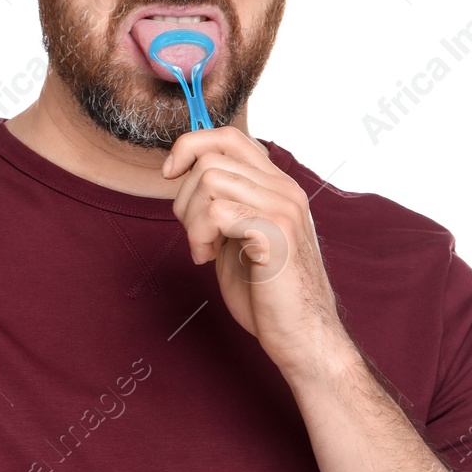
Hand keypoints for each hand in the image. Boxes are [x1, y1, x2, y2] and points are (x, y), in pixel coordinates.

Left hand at [161, 126, 339, 376]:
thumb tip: (184, 175)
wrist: (301, 335)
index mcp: (277, 186)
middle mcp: (284, 189)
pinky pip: (218, 211)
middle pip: (210, 159)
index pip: (229, 137)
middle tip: (196, 235)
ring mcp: (283, 208)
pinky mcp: (276, 232)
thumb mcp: (238, 236)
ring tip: (204, 250)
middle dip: (184, 197)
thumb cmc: (267, 293)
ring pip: (210, 181)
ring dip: (192, 219)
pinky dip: (200, 236)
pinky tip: (209, 259)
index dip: (190, 145)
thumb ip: (222, 204)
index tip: (170, 174)